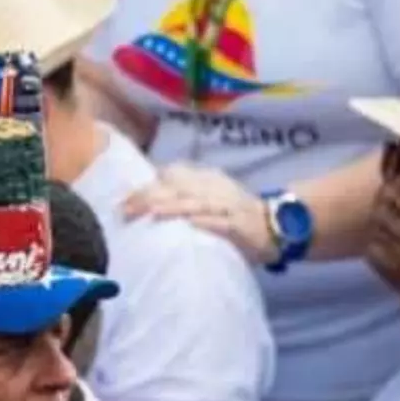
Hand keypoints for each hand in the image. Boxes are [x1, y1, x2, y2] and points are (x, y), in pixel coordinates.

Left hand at [122, 163, 277, 264]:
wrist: (275, 224)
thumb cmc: (231, 212)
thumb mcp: (205, 195)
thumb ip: (180, 193)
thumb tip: (144, 196)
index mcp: (205, 179)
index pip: (172, 175)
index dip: (146, 186)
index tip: (124, 198)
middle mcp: (214, 188)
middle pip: (178, 188)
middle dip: (150, 197)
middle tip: (126, 209)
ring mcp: (228, 206)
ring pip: (197, 203)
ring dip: (173, 207)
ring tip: (151, 212)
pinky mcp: (239, 225)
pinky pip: (222, 222)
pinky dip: (206, 223)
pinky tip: (190, 225)